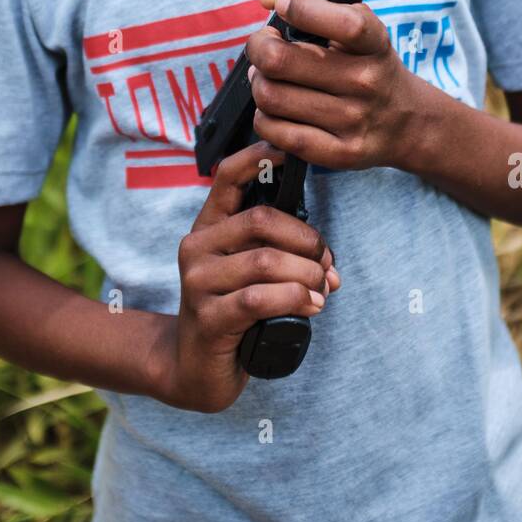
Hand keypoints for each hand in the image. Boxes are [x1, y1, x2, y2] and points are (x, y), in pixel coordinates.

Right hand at [155, 140, 339, 413]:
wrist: (193, 368)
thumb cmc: (231, 313)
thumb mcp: (248, 273)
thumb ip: (279, 253)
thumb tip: (328, 261)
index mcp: (209, 227)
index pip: (228, 177)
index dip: (259, 157)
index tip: (290, 153)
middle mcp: (197, 248)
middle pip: (261, 220)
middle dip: (306, 240)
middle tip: (326, 264)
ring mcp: (198, 282)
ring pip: (266, 261)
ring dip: (307, 274)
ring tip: (322, 290)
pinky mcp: (209, 318)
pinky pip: (259, 299)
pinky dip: (295, 299)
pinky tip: (312, 306)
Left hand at [247, 0, 430, 172]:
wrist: (408, 121)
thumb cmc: (371, 66)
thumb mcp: (361, 26)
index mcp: (375, 43)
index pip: (344, 23)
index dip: (305, 10)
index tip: (285, 5)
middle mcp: (366, 81)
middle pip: (281, 61)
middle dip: (259, 47)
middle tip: (264, 46)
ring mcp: (353, 120)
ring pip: (271, 97)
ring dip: (259, 83)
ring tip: (269, 78)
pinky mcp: (339, 153)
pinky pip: (276, 132)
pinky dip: (264, 118)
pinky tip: (275, 109)